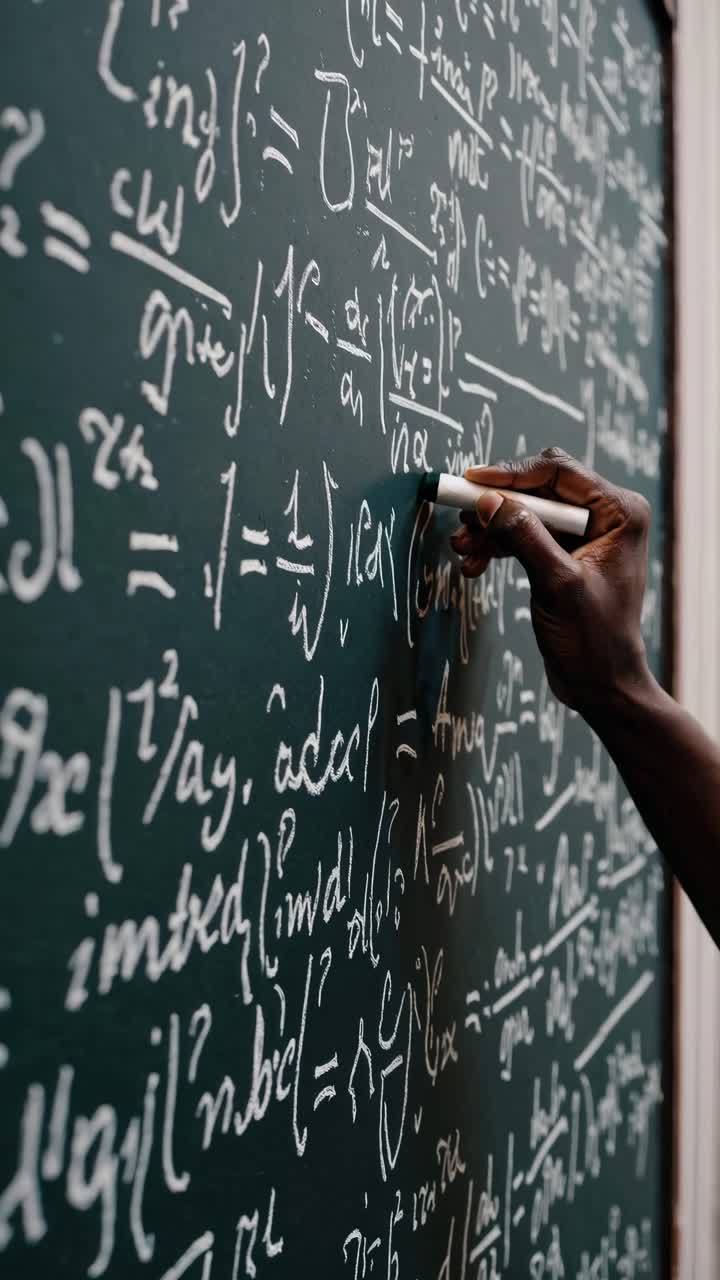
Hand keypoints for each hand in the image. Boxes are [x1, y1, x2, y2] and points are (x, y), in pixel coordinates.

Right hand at [449, 447, 652, 713]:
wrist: (601, 684)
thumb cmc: (594, 639)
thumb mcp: (557, 584)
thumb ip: (524, 537)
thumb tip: (488, 501)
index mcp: (619, 512)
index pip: (558, 472)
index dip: (511, 475)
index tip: (472, 482)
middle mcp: (605, 515)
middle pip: (538, 488)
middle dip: (497, 505)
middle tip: (463, 522)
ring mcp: (584, 534)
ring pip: (526, 512)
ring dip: (491, 528)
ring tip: (463, 549)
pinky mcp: (565, 554)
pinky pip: (525, 535)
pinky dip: (498, 545)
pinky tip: (475, 564)